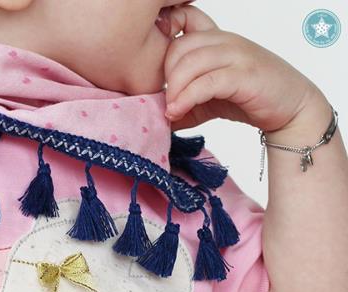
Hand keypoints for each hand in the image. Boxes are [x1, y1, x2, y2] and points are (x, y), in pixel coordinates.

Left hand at [160, 4, 323, 135]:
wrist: (290, 108)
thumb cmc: (251, 98)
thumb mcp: (210, 100)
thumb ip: (186, 103)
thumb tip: (159, 117)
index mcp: (217, 39)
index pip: (185, 18)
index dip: (165, 33)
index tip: (155, 66)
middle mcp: (225, 40)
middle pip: (179, 46)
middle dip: (164, 75)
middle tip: (163, 101)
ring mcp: (236, 55)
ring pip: (191, 63)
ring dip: (174, 89)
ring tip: (170, 110)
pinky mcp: (243, 75)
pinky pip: (206, 82)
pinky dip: (187, 98)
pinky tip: (178, 113)